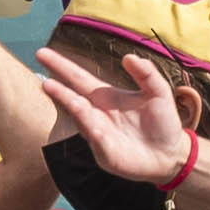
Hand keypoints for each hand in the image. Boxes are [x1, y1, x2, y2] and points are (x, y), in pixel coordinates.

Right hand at [34, 46, 191, 185]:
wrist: (171, 155)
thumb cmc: (162, 122)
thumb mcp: (159, 92)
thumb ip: (146, 73)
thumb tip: (129, 57)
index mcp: (106, 97)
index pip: (78, 78)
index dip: (61, 66)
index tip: (42, 54)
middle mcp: (97, 114)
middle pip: (71, 95)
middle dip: (54, 81)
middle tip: (37, 63)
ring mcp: (98, 134)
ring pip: (79, 116)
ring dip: (66, 100)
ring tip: (50, 85)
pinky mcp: (105, 154)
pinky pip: (97, 141)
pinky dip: (95, 133)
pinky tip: (94, 127)